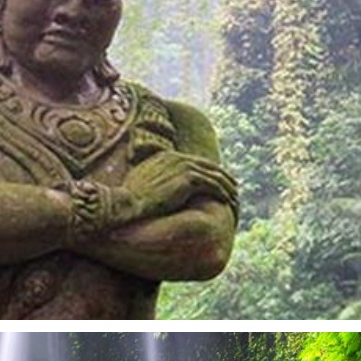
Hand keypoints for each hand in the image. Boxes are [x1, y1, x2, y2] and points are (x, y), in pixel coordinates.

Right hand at [123, 151, 237, 218]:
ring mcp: (183, 166)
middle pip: (208, 166)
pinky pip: (214, 185)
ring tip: (235, 198)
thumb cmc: (129, 200)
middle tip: (233, 188)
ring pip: (215, 175)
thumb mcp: (140, 186)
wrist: (126, 203)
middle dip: (223, 177)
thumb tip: (154, 192)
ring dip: (227, 187)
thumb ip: (153, 182)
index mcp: (166, 157)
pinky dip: (223, 194)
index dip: (208, 172)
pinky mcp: (189, 179)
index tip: (217, 181)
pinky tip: (228, 202)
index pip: (194, 162)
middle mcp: (177, 158)